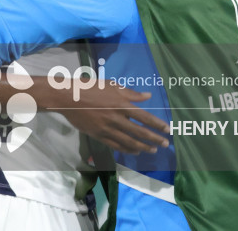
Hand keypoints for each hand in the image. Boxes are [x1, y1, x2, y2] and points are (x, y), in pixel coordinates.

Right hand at [56, 81, 170, 154]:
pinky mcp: (99, 136)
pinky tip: (135, 151)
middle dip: (154, 139)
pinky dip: (127, 149)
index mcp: (121, 104)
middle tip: (165, 144)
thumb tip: (148, 96)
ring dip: (143, 147)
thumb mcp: (112, 86)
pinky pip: (116, 145)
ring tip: (153, 150)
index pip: (144, 117)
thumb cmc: (92, 88)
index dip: (157, 124)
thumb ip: (131, 93)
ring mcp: (107, 129)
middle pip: (139, 132)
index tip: (167, 130)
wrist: (69, 98)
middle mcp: (116, 118)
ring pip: (129, 142)